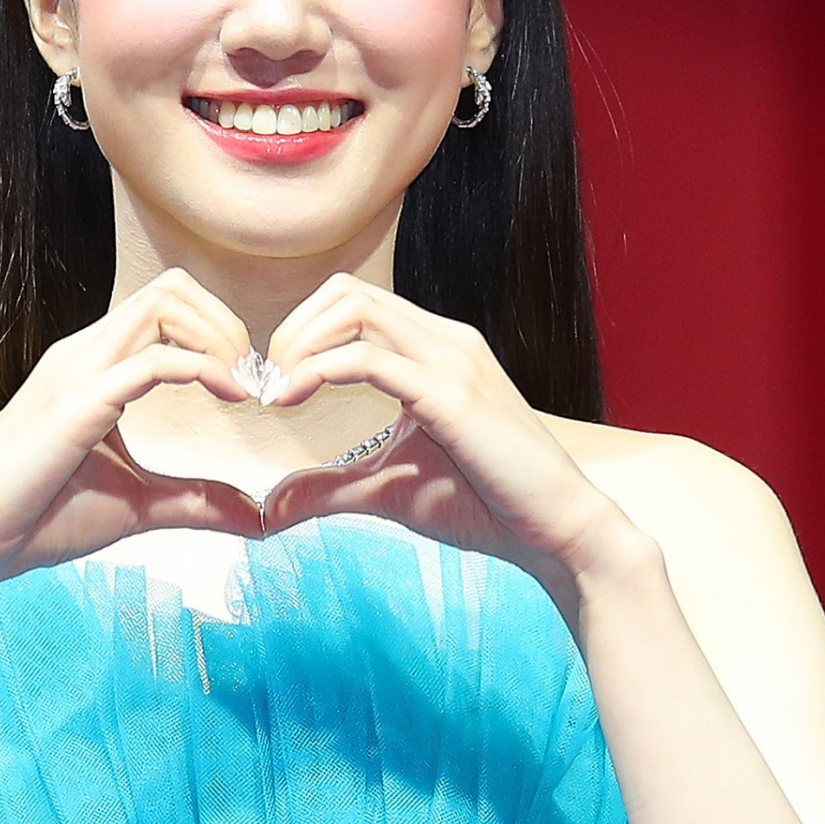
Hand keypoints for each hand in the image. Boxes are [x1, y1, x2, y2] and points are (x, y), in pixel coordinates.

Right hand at [0, 270, 262, 608]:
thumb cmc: (39, 518)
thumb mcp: (139, 505)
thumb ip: (198, 502)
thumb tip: (257, 516)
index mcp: (96, 365)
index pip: (168, 305)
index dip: (219, 332)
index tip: (248, 388)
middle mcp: (86, 353)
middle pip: (172, 287)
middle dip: (227, 323)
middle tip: (251, 381)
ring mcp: (79, 371)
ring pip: (164, 302)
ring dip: (219, 335)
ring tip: (240, 387)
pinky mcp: (78, 404)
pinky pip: (151, 359)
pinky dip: (202, 367)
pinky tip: (228, 397)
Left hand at [259, 275, 621, 613]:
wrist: (557, 531)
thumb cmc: (486, 505)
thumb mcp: (389, 490)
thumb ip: (328, 489)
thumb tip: (269, 508)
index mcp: (434, 349)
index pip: (352, 303)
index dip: (300, 332)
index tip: (271, 386)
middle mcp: (444, 340)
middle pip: (346, 292)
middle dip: (291, 330)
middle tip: (266, 384)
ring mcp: (451, 361)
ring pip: (354, 309)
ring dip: (299, 343)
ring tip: (276, 392)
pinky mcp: (452, 395)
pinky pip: (370, 359)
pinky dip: (319, 371)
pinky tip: (291, 401)